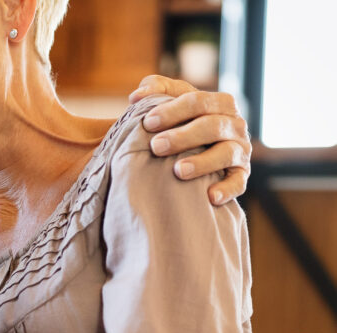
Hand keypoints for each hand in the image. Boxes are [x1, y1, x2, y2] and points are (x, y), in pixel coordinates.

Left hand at [129, 75, 251, 204]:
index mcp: (219, 103)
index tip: (148, 122)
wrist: (199, 152)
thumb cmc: (180, 123)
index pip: (198, 101)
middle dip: (183, 136)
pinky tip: (209, 196)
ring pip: (227, 153)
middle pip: (212, 126)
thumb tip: (136, 97)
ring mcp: (240, 150)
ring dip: (203, 162)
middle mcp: (234, 125)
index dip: (173, 110)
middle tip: (156, 147)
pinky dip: (226, 189)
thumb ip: (156, 90)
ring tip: (178, 171)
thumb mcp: (171, 102)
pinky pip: (238, 182)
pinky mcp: (241, 174)